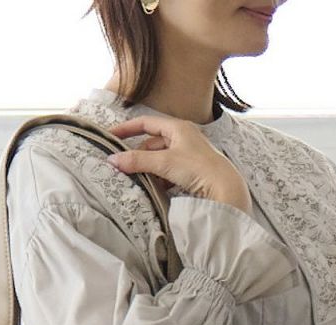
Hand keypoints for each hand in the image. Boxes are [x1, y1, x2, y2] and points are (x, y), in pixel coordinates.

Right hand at [105, 115, 252, 213]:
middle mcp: (183, 138)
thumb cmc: (199, 168)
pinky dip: (159, 179)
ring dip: (149, 169)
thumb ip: (137, 161)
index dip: (127, 129)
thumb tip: (113, 160)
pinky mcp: (191, 171)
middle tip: (124, 167)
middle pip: (152, 143)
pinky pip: (168, 172)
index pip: (146, 123)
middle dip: (138, 155)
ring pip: (159, 159)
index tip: (111, 137)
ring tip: (140, 180)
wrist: (224, 189)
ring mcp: (188, 155)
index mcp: (178, 128)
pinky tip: (156, 188)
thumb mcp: (164, 163)